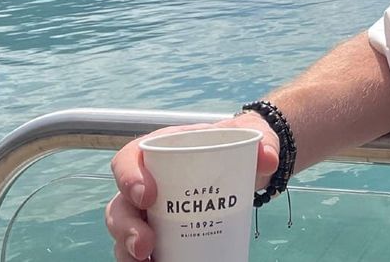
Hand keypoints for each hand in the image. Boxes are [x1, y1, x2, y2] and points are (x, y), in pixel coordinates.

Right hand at [105, 114, 280, 260]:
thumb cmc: (232, 147)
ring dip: (127, 251)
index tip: (148, 195)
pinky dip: (142, 261)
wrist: (240, 166)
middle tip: (146, 246)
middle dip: (126, 228)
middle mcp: (144, 182)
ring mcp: (148, 211)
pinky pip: (139, 251)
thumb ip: (261, 143)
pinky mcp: (158, 232)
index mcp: (157, 151)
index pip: (127, 160)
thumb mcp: (246, 139)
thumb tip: (269, 159)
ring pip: (123, 232)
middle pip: (120, 205)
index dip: (128, 178)